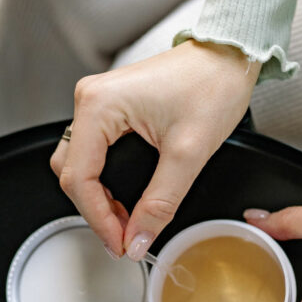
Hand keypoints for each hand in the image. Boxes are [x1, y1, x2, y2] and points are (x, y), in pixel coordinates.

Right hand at [50, 40, 260, 257]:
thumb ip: (160, 203)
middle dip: (96, 211)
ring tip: (127, 222)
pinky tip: (127, 198)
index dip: (98, 219)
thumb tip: (138, 238)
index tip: (120, 244)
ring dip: (98, 197)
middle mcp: (90, 99)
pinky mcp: (112, 107)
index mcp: (99, 105)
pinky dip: (104, 179)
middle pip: (72, 172)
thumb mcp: (189, 154)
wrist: (229, 57)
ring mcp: (99, 102)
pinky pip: (94, 152)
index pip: (79, 178)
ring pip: (79, 164)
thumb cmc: (212, 85)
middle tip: (124, 238)